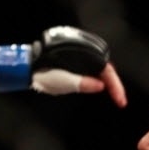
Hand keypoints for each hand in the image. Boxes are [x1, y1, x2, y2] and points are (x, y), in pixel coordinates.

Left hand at [0, 26, 126, 105]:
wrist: (27, 66)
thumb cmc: (43, 73)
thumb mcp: (64, 82)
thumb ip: (84, 83)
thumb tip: (102, 86)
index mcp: (85, 54)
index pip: (107, 70)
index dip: (116, 86)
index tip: (121, 101)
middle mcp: (84, 48)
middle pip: (105, 66)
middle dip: (113, 82)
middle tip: (118, 98)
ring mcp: (80, 50)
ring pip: (98, 65)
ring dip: (105, 78)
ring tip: (111, 93)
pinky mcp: (74, 53)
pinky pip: (90, 63)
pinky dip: (96, 73)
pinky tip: (97, 83)